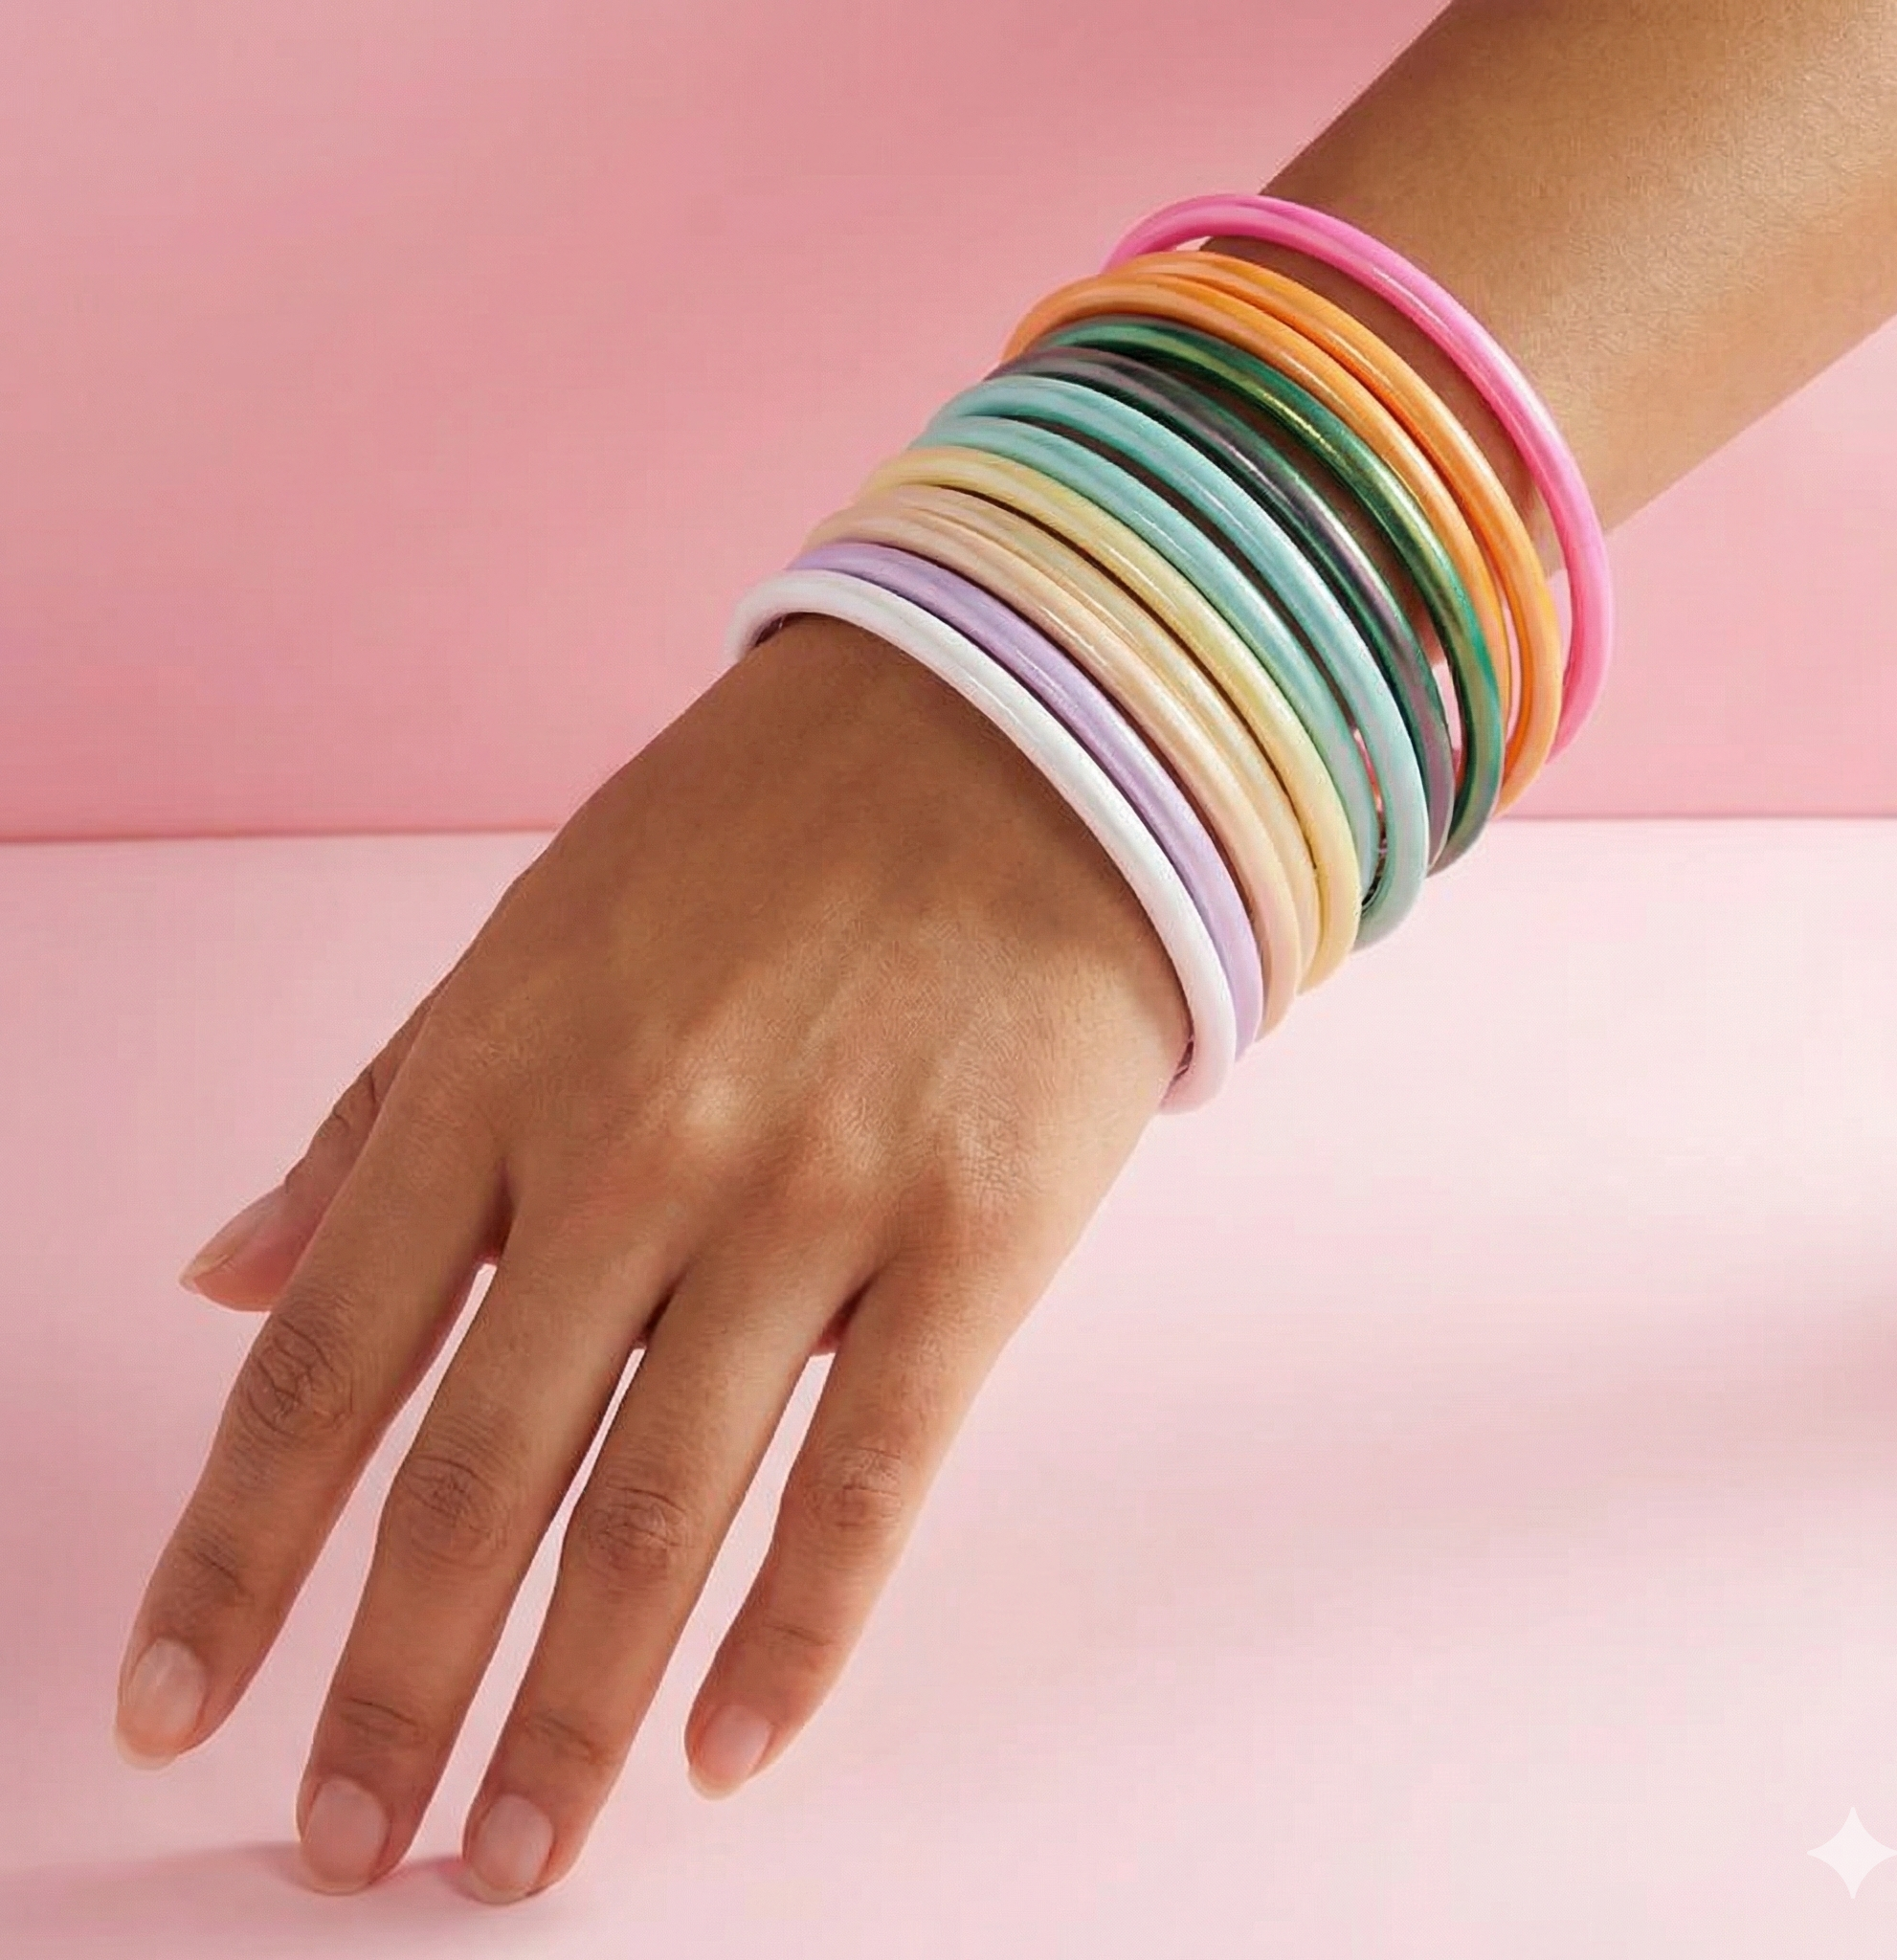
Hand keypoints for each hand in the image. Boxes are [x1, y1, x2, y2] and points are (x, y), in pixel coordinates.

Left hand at [117, 614, 1188, 1902]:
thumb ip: (376, 1117)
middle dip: (395, 1691)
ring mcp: (809, 1204)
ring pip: (658, 1510)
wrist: (1020, 744)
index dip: (233, 1558)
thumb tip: (225, 1280)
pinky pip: (868, 1478)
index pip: (324, 1363)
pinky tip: (731, 1749)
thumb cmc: (761, 837)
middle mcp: (632, 1154)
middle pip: (477, 1478)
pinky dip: (795, 1635)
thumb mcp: (530, 937)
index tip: (169, 1712)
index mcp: (499, 1074)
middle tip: (353, 1853)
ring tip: (510, 1862)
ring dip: (570, 1712)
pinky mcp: (971, 1240)